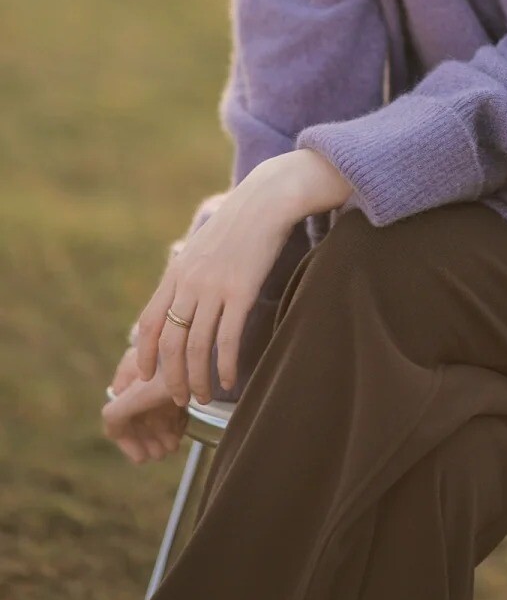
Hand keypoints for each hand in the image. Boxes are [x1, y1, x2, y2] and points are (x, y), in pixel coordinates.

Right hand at [101, 346, 186, 463]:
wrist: (212, 345)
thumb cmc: (173, 369)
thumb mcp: (139, 393)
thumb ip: (116, 415)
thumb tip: (111, 432)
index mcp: (129, 371)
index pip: (117, 414)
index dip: (128, 440)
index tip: (142, 458)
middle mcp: (145, 371)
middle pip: (140, 415)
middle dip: (150, 439)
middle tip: (161, 455)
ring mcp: (166, 374)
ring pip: (159, 410)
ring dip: (163, 433)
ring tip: (173, 447)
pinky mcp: (186, 375)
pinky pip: (175, 401)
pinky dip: (176, 418)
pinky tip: (183, 429)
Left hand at [134, 156, 313, 408]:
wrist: (268, 199)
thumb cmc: (240, 224)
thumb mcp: (204, 246)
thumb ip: (190, 274)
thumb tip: (183, 301)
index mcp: (178, 272)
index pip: (150, 322)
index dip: (144, 354)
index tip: (144, 378)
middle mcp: (190, 282)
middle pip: (171, 342)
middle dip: (171, 377)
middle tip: (178, 399)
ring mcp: (215, 287)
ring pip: (197, 346)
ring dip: (197, 378)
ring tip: (202, 397)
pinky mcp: (242, 291)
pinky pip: (228, 338)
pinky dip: (226, 365)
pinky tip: (231, 381)